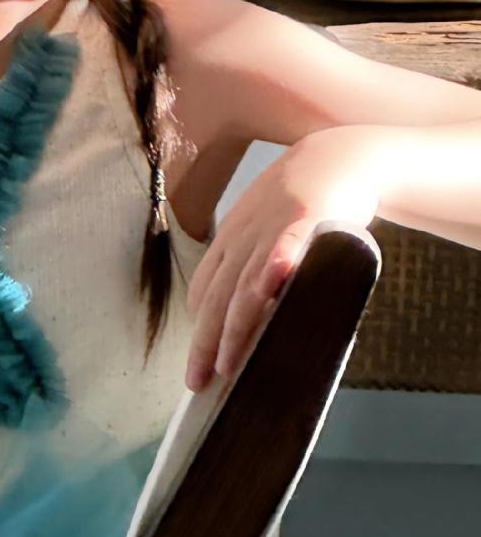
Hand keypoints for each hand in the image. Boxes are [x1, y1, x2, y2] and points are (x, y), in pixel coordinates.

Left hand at [183, 128, 382, 392]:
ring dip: (235, 326)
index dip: (198, 330)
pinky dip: (277, 265)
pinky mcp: (306, 217)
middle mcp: (243, 236)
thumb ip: (255, 264)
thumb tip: (254, 309)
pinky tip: (272, 286)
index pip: (203, 292)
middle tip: (197, 383)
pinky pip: (287, 244)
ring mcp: (273, 226)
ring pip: (246, 284)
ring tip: (227, 363)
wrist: (341, 154)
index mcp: (230, 240)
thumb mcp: (269, 228)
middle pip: (216, 297)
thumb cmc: (307, 201)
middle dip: (204, 344)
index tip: (196, 364)